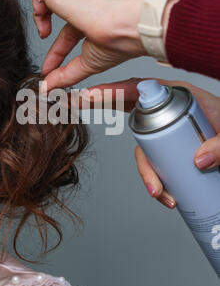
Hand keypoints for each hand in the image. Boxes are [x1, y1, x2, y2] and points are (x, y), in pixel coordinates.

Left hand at [27, 0, 146, 91]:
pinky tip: (44, 3)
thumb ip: (65, 75)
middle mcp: (82, 0)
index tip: (47, 68)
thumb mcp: (87, 64)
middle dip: (41, 14)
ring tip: (44, 13)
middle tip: (45, 32)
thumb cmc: (121, 41)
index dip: (53, 52)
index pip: (64, 32)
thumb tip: (47, 87)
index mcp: (89, 18)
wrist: (129, 26)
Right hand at [83, 78, 219, 208]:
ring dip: (148, 174)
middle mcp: (169, 112)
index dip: (111, 91)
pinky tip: (167, 196)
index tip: (88, 96)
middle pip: (134, 122)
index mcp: (179, 95)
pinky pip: (157, 164)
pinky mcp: (172, 150)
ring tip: (160, 194)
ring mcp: (168, 133)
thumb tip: (198, 160)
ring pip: (145, 151)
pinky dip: (157, 182)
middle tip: (107, 138)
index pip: (138, 89)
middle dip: (118, 130)